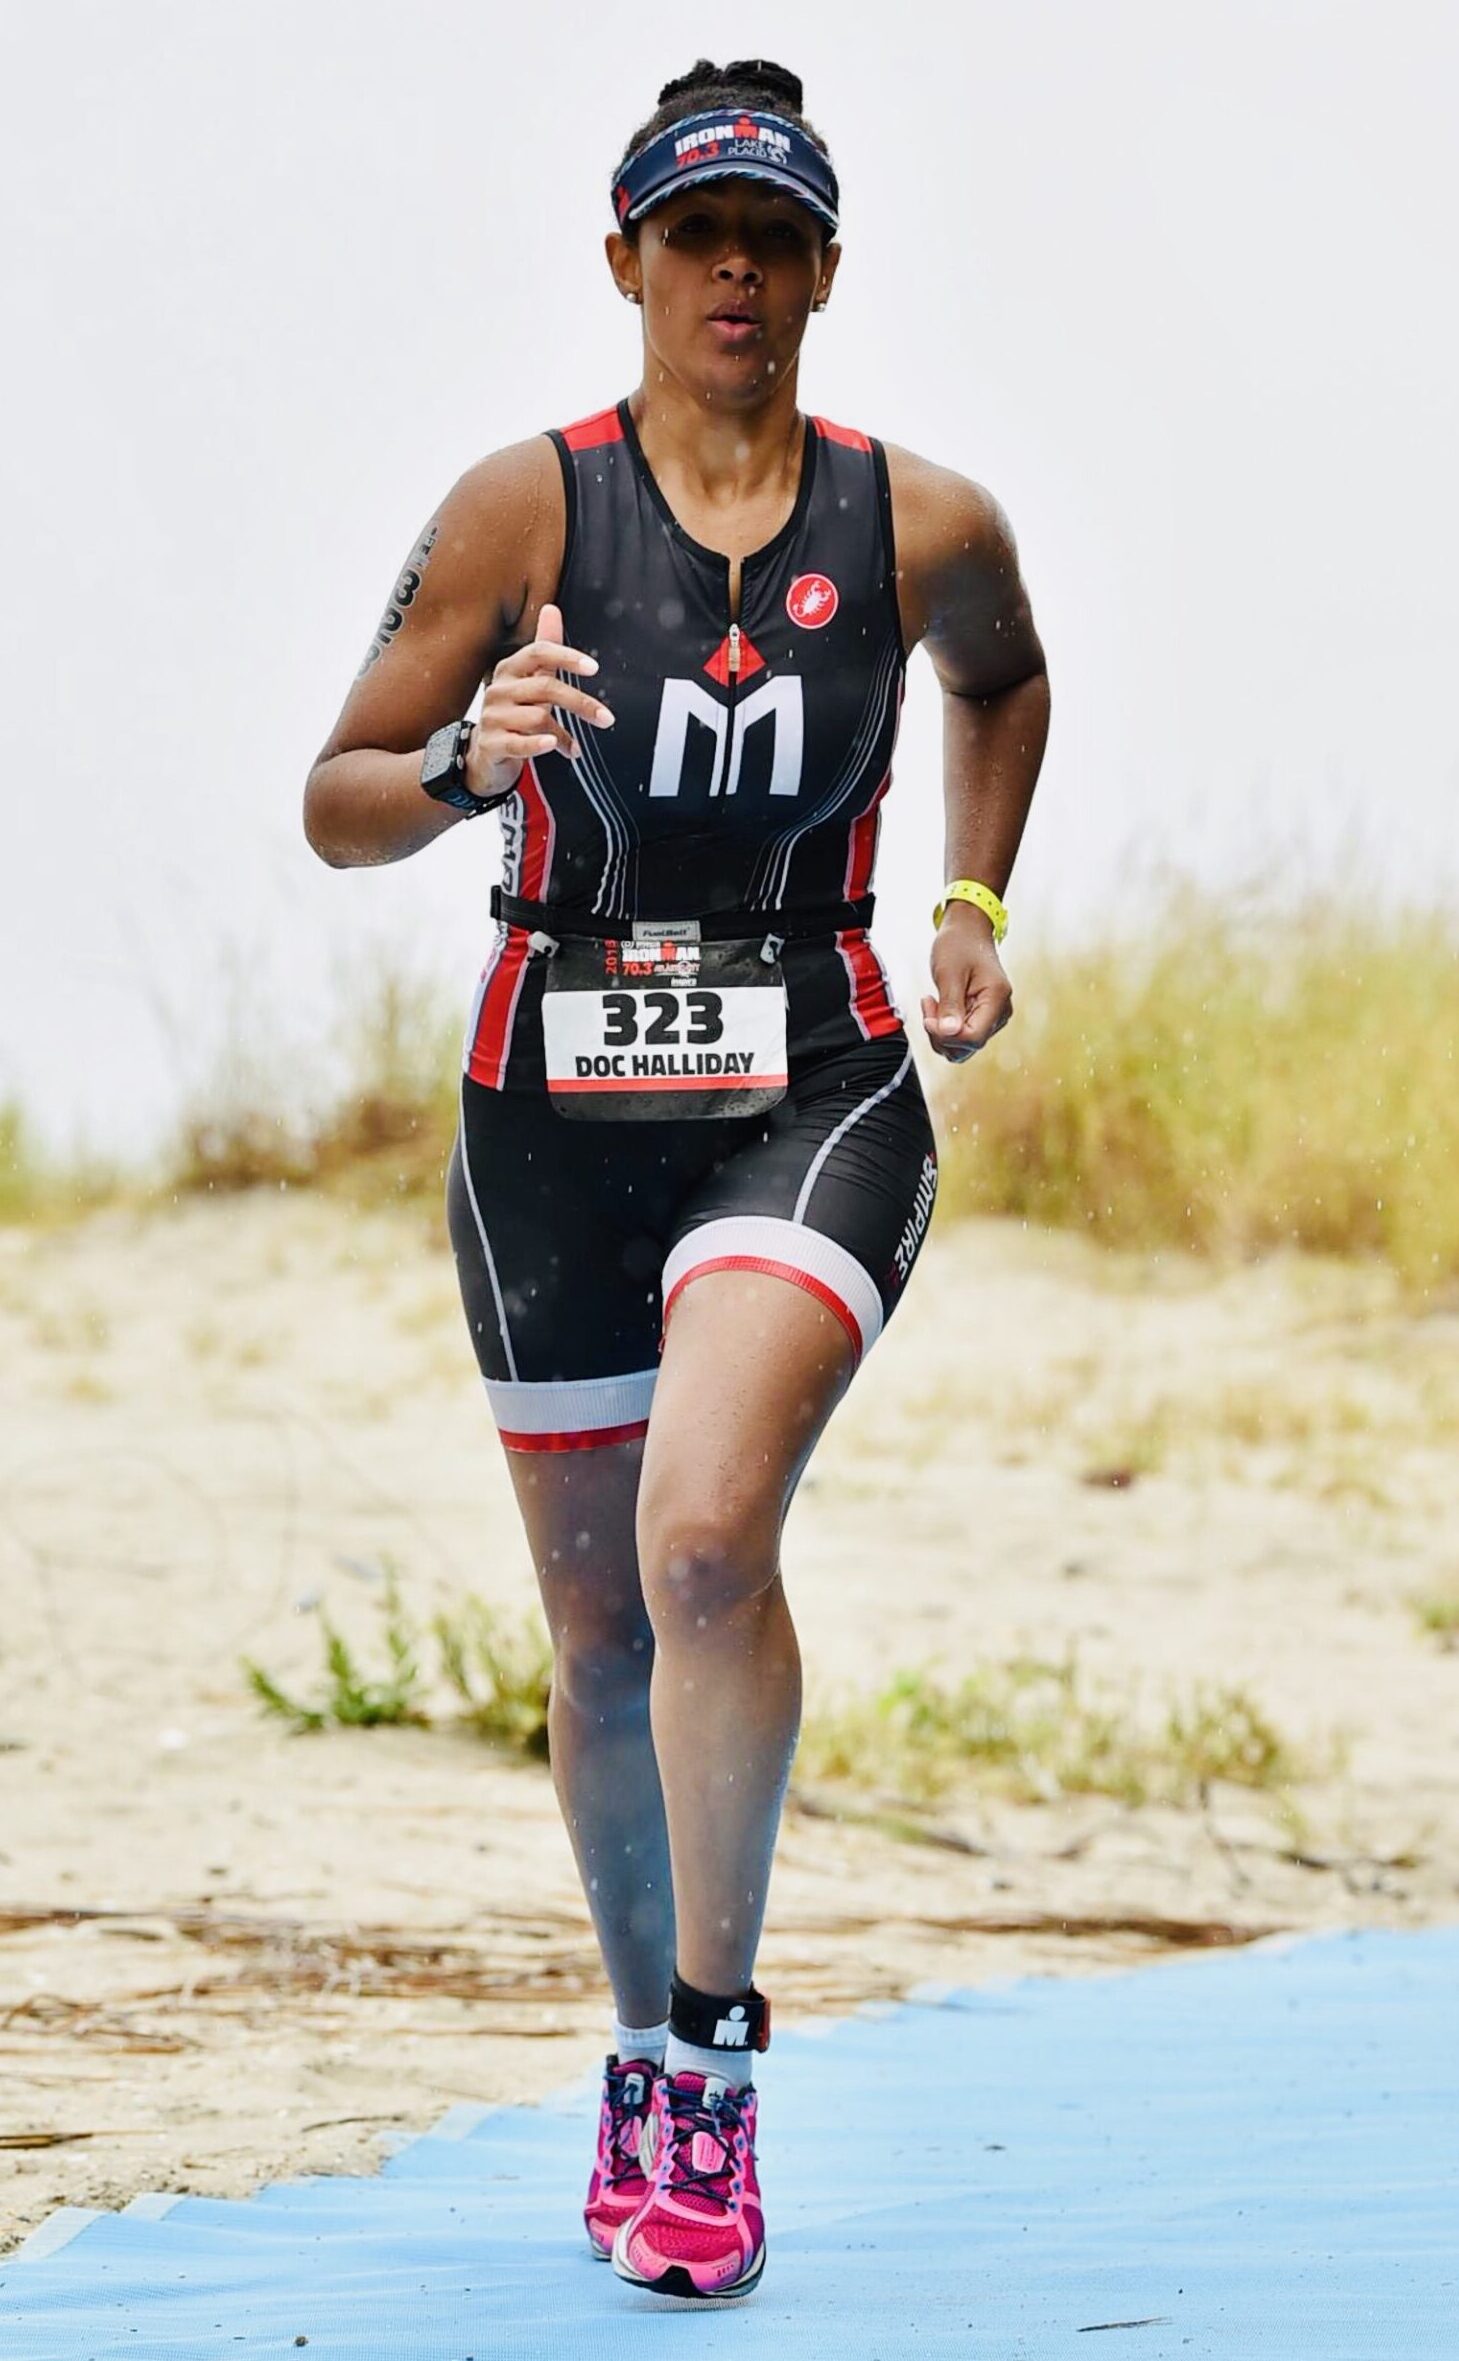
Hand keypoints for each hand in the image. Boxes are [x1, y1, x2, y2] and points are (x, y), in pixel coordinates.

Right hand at [466, 603, 614, 800]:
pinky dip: (539, 745)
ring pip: (538, 718)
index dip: (566, 657)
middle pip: (546, 687)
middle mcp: (498, 690)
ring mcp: (492, 717)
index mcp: (510, 669)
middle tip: (606, 718)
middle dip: (581, 703)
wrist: (486, 755)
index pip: (538, 653)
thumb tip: (552, 610)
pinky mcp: (491, 744)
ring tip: (573, 746)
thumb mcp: (529, 680)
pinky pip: (520, 744)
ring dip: (563, 734)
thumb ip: (545, 649)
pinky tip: (556, 747)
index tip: (593, 668)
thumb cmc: (514, 714)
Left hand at [920, 905, 1012, 1061]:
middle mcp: (1000, 1011)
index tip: (928, 1018)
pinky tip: (937, 1006)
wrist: (966, 931)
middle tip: (928, 1005)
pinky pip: (961, 1035)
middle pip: (968, 1045)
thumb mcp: (949, 973)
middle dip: (941, 1033)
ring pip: (963, 1045)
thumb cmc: (958, 945)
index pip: (973, 1037)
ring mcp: (992, 1016)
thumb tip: (948, 1034)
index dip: (946, 1035)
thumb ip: (950, 1005)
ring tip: (932, 1003)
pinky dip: (944, 1027)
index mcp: (997, 998)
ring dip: (940, 1031)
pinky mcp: (981, 1016)